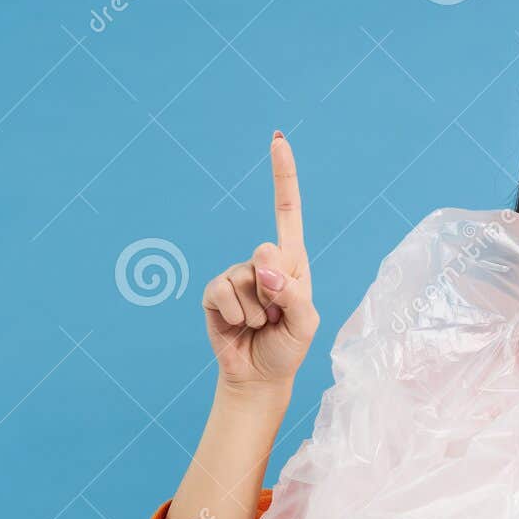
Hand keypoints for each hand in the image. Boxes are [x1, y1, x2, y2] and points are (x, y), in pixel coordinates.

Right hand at [202, 132, 320, 391]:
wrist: (258, 377)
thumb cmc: (287, 347)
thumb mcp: (304, 324)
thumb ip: (292, 294)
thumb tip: (264, 267)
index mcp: (292, 262)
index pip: (287, 212)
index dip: (283, 177)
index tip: (277, 141)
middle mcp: (263, 263)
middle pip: (266, 252)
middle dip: (275, 290)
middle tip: (276, 316)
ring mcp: (237, 276)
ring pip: (245, 279)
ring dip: (256, 311)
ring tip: (259, 324)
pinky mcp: (214, 292)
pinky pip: (222, 292)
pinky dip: (234, 315)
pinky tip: (238, 326)